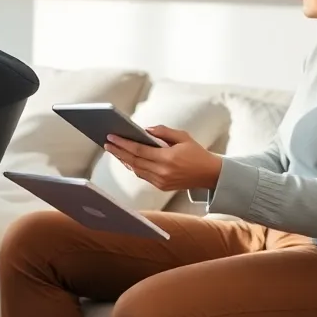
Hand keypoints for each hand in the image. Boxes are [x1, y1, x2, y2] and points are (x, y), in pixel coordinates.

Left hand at [103, 125, 221, 192]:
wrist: (210, 174)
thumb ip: (164, 132)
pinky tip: (127, 159)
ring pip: (136, 170)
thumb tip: (145, 130)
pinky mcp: (161, 187)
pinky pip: (143, 176)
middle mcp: (162, 172)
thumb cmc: (197, 153)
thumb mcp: (183, 137)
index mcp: (167, 158)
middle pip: (133, 161)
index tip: (111, 137)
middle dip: (118, 151)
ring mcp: (161, 181)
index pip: (139, 150)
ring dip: (124, 160)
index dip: (123, 144)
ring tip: (114, 150)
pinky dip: (133, 167)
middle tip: (107, 143)